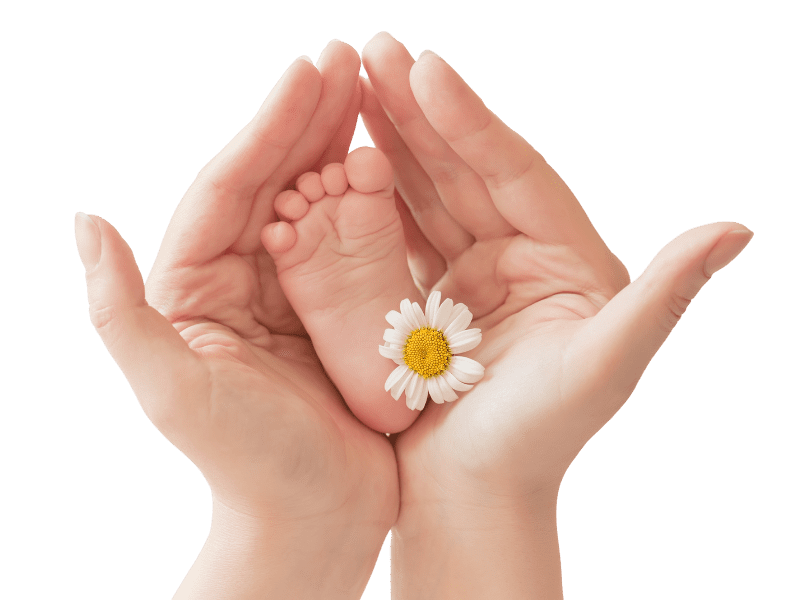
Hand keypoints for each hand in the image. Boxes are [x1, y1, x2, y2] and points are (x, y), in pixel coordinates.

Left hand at [75, 40, 396, 598]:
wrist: (314, 519)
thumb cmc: (248, 465)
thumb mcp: (175, 391)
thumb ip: (119, 312)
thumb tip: (84, 222)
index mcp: (194, 288)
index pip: (227, 189)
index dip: (265, 129)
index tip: (307, 75)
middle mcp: (239, 281)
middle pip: (272, 182)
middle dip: (307, 120)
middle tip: (346, 61)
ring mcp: (291, 292)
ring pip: (314, 203)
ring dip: (340, 146)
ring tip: (372, 93)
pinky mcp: (336, 310)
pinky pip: (352, 242)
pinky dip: (371, 200)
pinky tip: (393, 162)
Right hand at [360, 32, 751, 597]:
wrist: (470, 495)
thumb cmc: (537, 441)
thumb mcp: (604, 369)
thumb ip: (662, 298)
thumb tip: (737, 229)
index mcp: (567, 261)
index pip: (517, 173)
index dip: (472, 121)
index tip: (426, 69)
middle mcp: (521, 257)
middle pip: (467, 170)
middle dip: (422, 112)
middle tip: (376, 51)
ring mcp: (471, 272)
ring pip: (429, 192)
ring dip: (391, 142)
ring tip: (352, 87)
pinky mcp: (426, 294)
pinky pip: (397, 233)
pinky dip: (369, 197)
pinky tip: (339, 159)